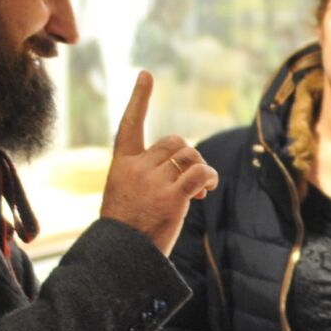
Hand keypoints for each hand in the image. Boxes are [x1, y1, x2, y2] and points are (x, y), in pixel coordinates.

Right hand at [100, 72, 218, 255]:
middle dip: (188, 156)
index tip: (146, 75)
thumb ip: (146, 173)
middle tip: (193, 178)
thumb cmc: (126, 226)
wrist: (122, 255)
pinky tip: (208, 188)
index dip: (140, 98)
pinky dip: (210, 177)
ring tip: (199, 189)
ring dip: (201, 168)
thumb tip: (188, 167)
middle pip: (175, 142)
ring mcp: (154, 181)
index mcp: (121, 163)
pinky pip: (201, 174)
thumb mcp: (125, 192)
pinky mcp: (174, 197)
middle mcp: (137, 167)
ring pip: (190, 156)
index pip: (129, 123)